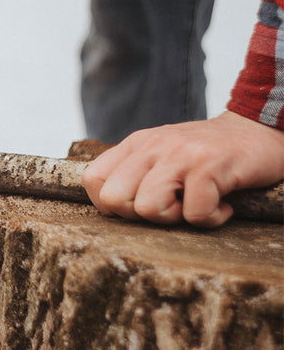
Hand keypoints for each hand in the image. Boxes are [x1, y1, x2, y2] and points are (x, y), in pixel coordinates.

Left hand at [81, 111, 283, 227]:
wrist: (256, 131)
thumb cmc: (205, 155)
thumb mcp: (161, 155)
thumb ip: (134, 173)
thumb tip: (108, 205)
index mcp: (135, 144)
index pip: (93, 179)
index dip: (110, 205)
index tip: (140, 205)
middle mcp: (151, 145)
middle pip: (114, 198)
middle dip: (140, 216)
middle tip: (171, 206)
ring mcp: (179, 153)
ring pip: (148, 208)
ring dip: (176, 218)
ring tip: (195, 202)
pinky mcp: (209, 165)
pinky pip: (195, 215)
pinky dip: (212, 218)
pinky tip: (222, 202)